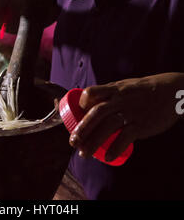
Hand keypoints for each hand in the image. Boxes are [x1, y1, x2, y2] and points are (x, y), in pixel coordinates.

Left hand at [69, 73, 183, 161]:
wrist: (170, 91)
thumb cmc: (144, 90)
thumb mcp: (125, 86)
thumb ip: (109, 94)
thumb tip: (91, 105)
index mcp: (114, 89)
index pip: (92, 92)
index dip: (82, 102)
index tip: (77, 113)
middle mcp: (120, 100)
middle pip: (97, 113)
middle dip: (83, 128)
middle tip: (72, 142)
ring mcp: (131, 112)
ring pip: (108, 126)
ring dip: (94, 141)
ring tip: (84, 154)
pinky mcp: (141, 124)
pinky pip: (126, 137)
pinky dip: (116, 148)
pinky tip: (108, 157)